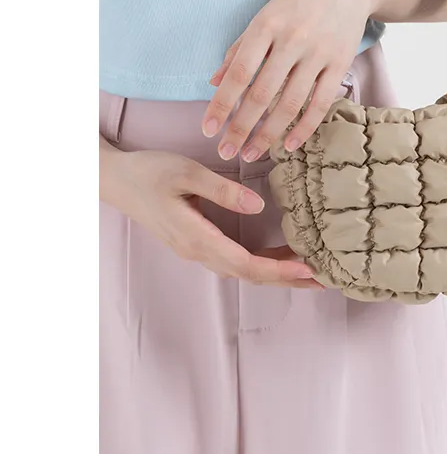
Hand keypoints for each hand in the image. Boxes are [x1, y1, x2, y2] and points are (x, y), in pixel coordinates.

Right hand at [100, 140, 320, 287]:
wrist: (115, 180)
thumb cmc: (149, 173)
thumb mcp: (187, 173)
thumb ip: (223, 190)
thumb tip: (259, 206)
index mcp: (197, 238)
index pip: (247, 263)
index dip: (280, 269)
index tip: (309, 269)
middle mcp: (199, 251)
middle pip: (250, 274)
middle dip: (287, 279)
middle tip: (324, 280)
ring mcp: (196, 250)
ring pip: (243, 270)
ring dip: (276, 273)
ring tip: (309, 271)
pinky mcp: (196, 242)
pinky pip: (235, 260)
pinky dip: (261, 263)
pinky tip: (278, 257)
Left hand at [202, 0, 385, 160]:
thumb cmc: (298, 2)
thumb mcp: (264, 16)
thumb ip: (239, 49)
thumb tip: (215, 83)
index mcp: (265, 26)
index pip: (238, 74)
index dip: (221, 105)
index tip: (208, 130)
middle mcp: (291, 40)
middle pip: (261, 94)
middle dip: (240, 128)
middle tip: (226, 152)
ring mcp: (318, 53)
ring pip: (289, 103)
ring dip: (268, 134)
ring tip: (251, 153)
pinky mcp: (340, 64)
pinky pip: (320, 103)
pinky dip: (303, 127)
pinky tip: (288, 145)